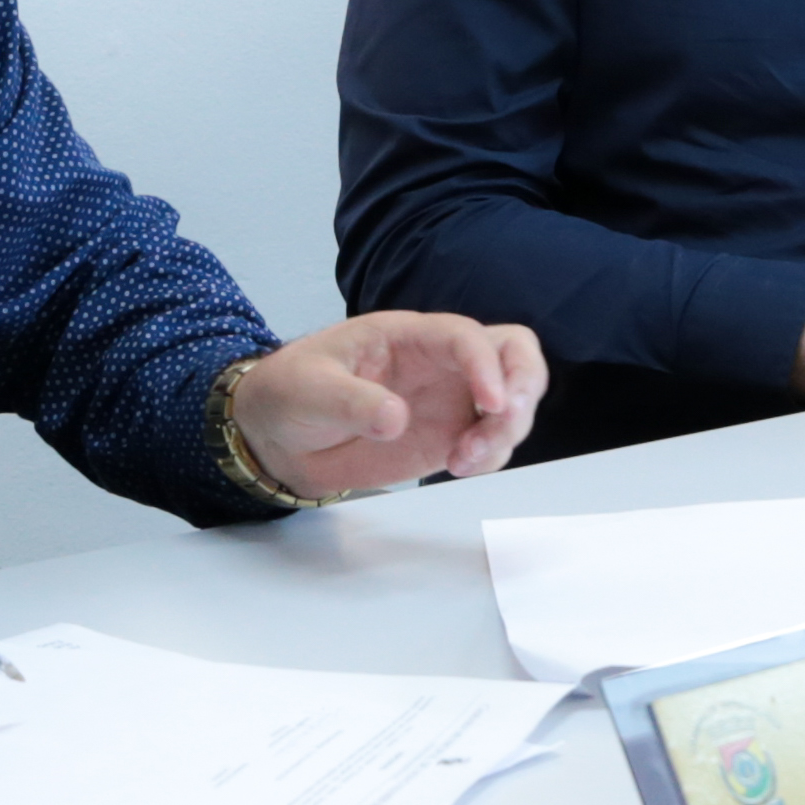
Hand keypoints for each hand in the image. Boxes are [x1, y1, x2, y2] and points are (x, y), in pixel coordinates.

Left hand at [228, 312, 546, 497]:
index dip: (486, 364)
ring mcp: (449, 400)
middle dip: (524, 384)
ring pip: (512, 401)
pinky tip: (460, 468)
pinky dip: (492, 457)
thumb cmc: (291, 392)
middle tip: (506, 421)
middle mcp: (440, 363)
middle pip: (512, 353)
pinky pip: (491, 443)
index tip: (491, 404)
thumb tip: (396, 419)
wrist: (280, 438)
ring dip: (506, 432)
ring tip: (464, 461)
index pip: (465, 336)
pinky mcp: (448, 437)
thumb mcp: (309, 389)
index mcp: (409, 336)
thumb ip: (352, 400)